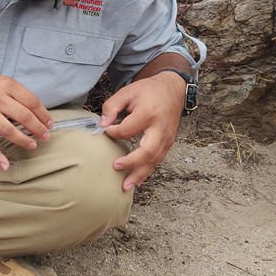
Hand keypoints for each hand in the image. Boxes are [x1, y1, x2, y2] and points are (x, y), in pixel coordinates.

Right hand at [0, 69, 52, 169]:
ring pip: (8, 130)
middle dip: (38, 128)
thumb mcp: (4, 82)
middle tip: (45, 136)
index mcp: (8, 86)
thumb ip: (20, 95)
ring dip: (23, 140)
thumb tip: (39, 113)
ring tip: (32, 145)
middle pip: (23, 116)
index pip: (32, 102)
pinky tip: (5, 165)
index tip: (50, 124)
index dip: (43, 114)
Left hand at [100, 72, 184, 190]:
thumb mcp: (127, 92)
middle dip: (131, 163)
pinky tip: (136, 180)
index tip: (106, 131)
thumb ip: (112, 106)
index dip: (114, 132)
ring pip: (154, 160)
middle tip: (116, 167)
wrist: (173, 89)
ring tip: (126, 186)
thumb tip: (102, 125)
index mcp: (149, 113)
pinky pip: (158, 160)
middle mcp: (160, 128)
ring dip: (140, 175)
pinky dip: (147, 171)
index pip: (128, 130)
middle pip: (147, 151)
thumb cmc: (149, 91)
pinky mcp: (169, 143)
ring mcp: (167, 137)